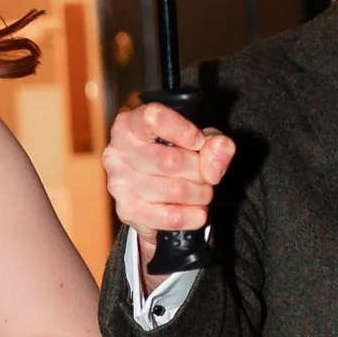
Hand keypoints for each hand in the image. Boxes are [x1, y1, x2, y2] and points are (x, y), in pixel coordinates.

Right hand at [102, 102, 233, 258]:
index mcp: (130, 125)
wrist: (150, 189)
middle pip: (172, 161)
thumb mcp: (195, 139)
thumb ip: (213, 141)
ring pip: (176, 190)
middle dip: (200, 171)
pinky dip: (194, 215)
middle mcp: (118, 153)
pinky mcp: (128, 212)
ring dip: (200, 194)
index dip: (184, 131)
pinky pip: (172, 217)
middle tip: (204, 174)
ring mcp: (120, 184)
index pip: (154, 119)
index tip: (199, 141)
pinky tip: (196, 210)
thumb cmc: (170, 154)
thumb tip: (219, 151)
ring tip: (200, 191)